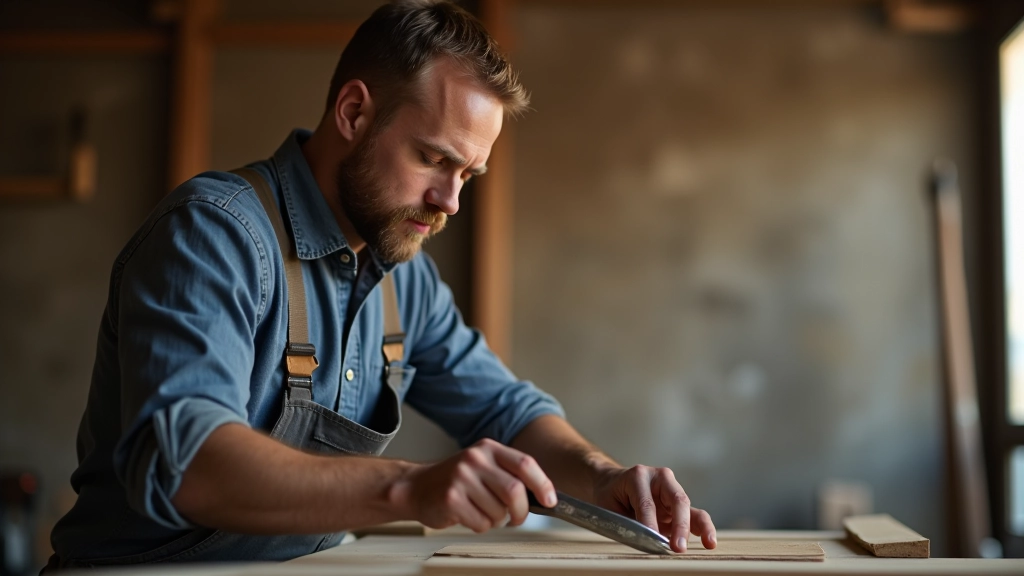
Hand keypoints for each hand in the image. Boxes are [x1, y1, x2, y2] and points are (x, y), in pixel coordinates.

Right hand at [392, 438, 557, 532]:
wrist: (416, 487)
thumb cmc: (456, 480)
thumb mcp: (483, 466)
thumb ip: (509, 473)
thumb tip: (543, 495)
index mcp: (488, 448)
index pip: (525, 464)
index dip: (542, 484)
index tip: (550, 501)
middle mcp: (475, 459)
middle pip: (515, 491)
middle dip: (521, 511)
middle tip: (517, 518)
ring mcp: (462, 477)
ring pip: (499, 511)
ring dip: (496, 520)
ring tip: (481, 511)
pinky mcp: (451, 498)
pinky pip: (481, 523)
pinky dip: (480, 526)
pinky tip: (468, 515)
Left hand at [594, 465, 715, 552]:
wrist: (612, 484)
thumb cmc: (609, 495)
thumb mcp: (608, 506)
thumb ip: (625, 521)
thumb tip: (644, 540)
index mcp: (639, 476)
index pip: (646, 502)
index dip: (650, 522)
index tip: (653, 539)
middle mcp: (660, 480)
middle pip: (676, 500)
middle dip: (679, 525)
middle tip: (677, 547)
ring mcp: (672, 492)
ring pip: (690, 507)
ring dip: (700, 528)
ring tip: (708, 543)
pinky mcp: (679, 506)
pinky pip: (695, 516)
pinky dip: (704, 529)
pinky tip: (710, 542)